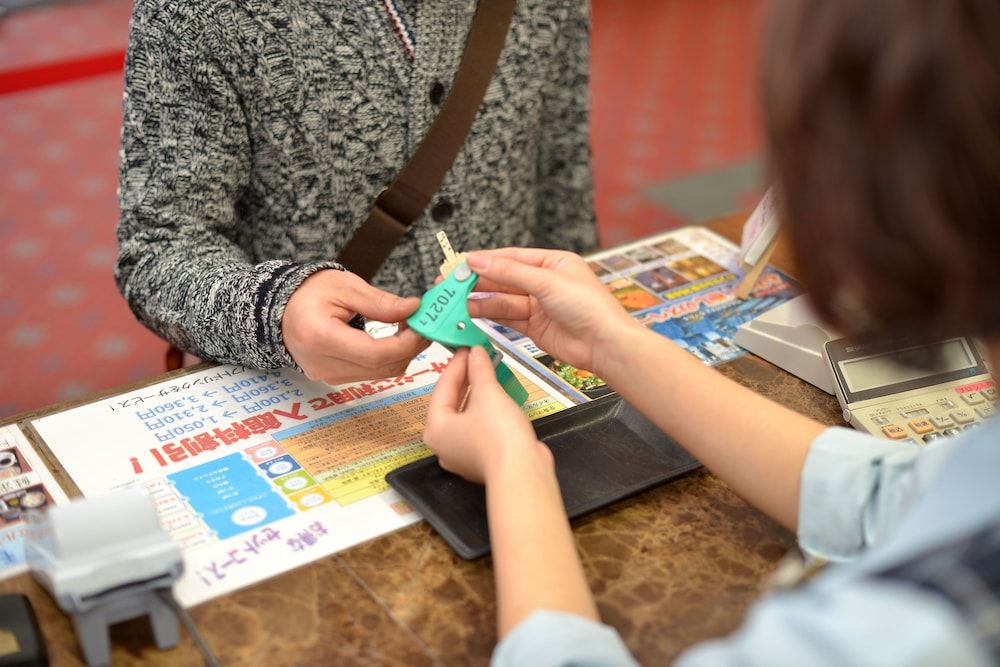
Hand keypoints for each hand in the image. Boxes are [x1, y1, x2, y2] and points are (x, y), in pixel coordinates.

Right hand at [282, 269, 430, 382]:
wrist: (281, 310)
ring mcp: (329, 376)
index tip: (422, 324)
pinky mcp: (335, 378)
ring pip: (381, 374)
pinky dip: (389, 358)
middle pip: (382, 367)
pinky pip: (372, 374)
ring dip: (402, 353)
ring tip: (408, 327)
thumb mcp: (345, 287)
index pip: (374, 353)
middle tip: (423, 323)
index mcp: (321, 338)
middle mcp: (323, 364)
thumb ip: (380, 302)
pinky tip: (394, 338)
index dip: (406, 342)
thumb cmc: (309, 293)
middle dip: (410, 347)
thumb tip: (414, 309)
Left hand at [424, 347, 548, 483]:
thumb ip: (479, 370)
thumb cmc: (498, 434)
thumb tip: (476, 352)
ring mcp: (463, 455)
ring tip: (490, 373)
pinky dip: (487, 411)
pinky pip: (480, 428)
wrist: (522, 472)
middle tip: (478, 358)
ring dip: (479, 394)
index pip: (443, 388)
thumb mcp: (488, 394)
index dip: (457, 364)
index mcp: (435, 429)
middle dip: (467, 379)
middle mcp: (444, 445)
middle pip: (452, 403)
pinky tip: (499, 397)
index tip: (468, 348)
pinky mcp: (483, 460)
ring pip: (467, 416)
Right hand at [465, 248, 639, 374]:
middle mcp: (545, 283)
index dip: (485, 260)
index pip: (511, 257)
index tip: (460, 264)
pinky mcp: (536, 328)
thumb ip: (509, 272)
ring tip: (458, 303)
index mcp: (553, 263)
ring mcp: (540, 306)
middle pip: (504, 279)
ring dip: (481, 302)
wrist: (605, 345)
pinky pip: (508, 319)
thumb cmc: (589, 307)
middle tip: (452, 285)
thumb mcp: (546, 282)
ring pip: (503, 301)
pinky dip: (491, 317)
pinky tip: (474, 315)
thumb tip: (478, 259)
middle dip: (478, 282)